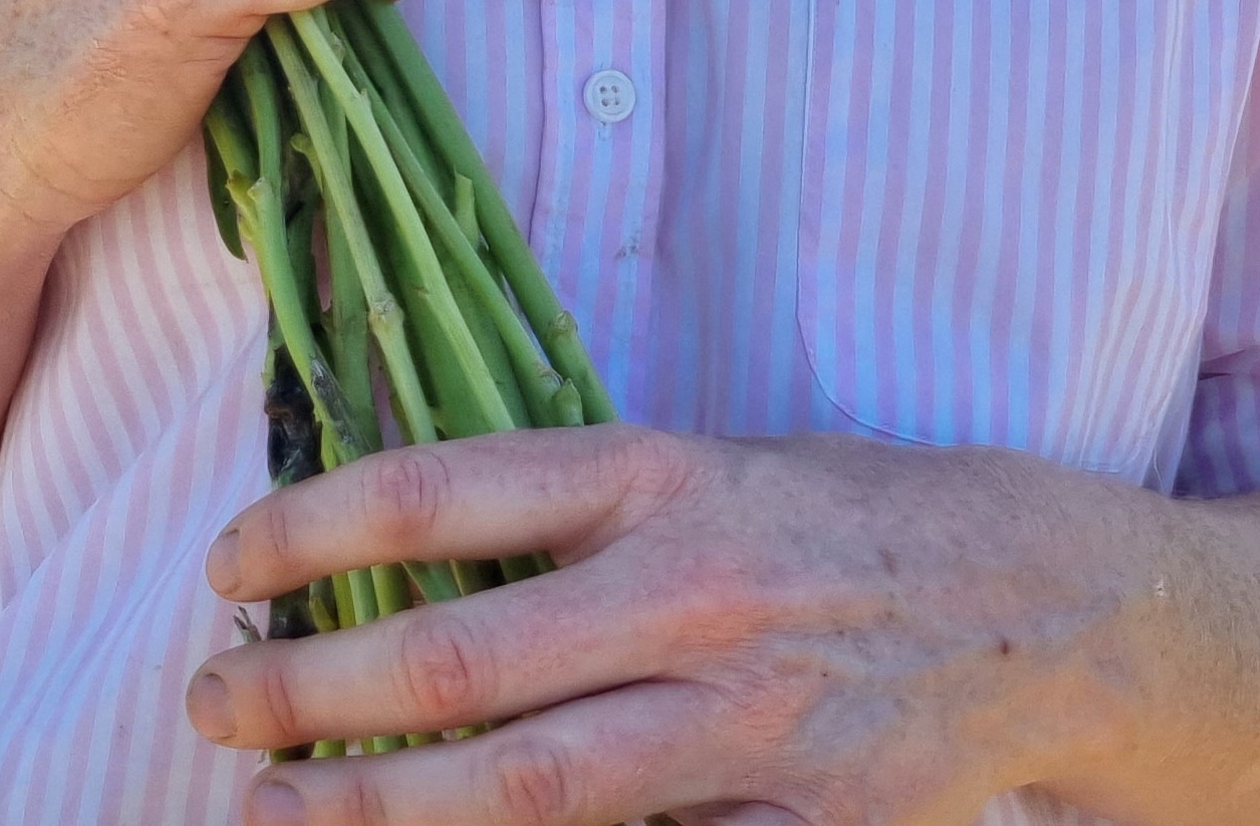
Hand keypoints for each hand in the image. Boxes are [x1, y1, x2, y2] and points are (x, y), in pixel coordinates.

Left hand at [184, 426, 1158, 825]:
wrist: (1049, 604)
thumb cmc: (846, 521)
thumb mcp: (712, 470)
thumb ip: (578, 516)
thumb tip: (401, 557)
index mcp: (666, 477)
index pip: (448, 491)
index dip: (315, 526)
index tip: (227, 561)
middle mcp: (696, 594)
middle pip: (460, 657)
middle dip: (309, 688)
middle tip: (210, 702)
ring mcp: (748, 723)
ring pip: (527, 787)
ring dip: (380, 808)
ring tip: (273, 809)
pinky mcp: (798, 823)